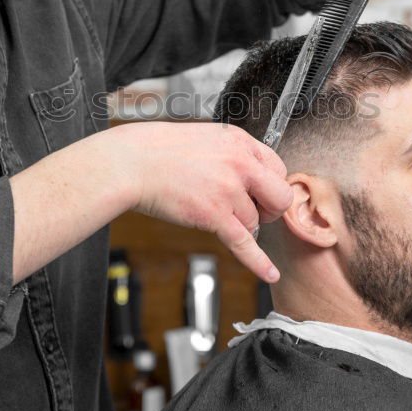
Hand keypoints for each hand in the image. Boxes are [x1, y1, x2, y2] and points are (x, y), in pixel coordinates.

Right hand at [107, 122, 291, 281]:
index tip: (262, 193)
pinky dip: (259, 262)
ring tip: (212, 213)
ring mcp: (228, 190)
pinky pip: (245, 243)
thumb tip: (251, 175)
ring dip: (238, 224)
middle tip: (255, 211)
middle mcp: (240, 164)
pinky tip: (270, 273)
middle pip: (280, 196)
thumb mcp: (208, 137)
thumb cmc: (161, 150)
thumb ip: (234, 154)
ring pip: (254, 222)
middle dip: (270, 208)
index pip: (278, 168)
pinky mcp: (214, 215)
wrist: (132, 163)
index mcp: (239, 141)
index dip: (271, 185)